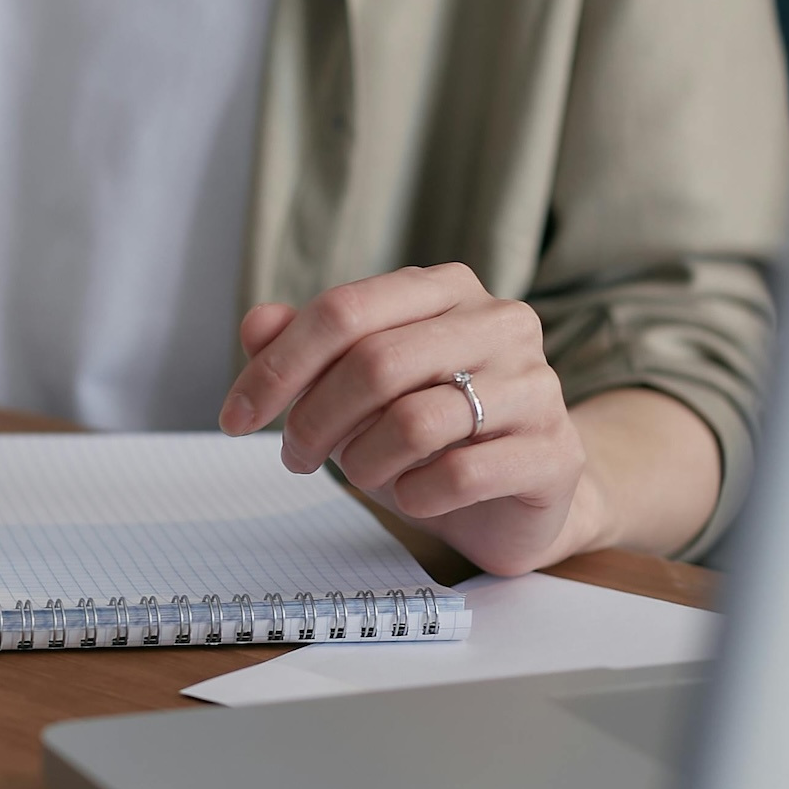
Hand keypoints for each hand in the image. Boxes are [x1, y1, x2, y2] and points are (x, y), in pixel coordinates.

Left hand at [217, 264, 599, 575]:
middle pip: (374, 364)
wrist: (516, 498)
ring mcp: (536, 385)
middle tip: (296, 457)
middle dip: (313, 420)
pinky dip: (416, 494)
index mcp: (444, 290)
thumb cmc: (427, 435)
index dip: (277, 367)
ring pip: (414, 421)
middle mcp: (499, 322)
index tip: (234, 417)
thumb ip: (307, 350)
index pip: (343, 312)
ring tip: (362, 474)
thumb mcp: (355, 390)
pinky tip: (413, 496)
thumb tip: (257, 324)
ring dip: (363, 462)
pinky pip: (460, 473)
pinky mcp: (555, 452)